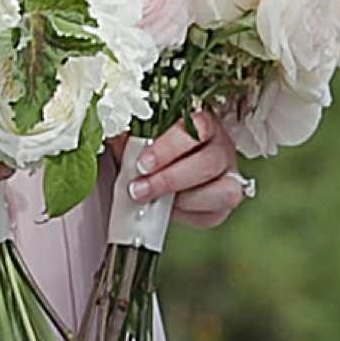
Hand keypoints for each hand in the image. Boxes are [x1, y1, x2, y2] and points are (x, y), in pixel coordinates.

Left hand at [125, 111, 251, 230]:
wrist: (168, 170)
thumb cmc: (158, 151)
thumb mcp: (142, 137)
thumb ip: (130, 135)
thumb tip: (110, 132)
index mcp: (205, 124)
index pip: (198, 128)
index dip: (171, 146)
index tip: (142, 162)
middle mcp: (222, 149)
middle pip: (209, 162)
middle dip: (170, 179)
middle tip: (139, 189)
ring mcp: (229, 177)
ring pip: (222, 191)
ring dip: (182, 201)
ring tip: (151, 203)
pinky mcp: (224, 205)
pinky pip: (213, 215)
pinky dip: (187, 216)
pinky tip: (166, 210)